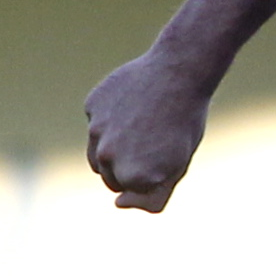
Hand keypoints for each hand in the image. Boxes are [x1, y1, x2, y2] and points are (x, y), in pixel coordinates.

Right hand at [84, 49, 214, 212]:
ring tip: (143, 126)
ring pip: (97, 153)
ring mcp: (96, 130)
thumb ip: (153, 196)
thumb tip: (118, 204)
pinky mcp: (91, 106)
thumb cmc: (184, 123)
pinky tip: (134, 103)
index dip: (149, 175)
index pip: (126, 191)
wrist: (180, 71)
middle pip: (108, 176)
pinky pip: (97, 121)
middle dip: (127, 166)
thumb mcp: (179, 165)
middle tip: (155, 141)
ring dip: (114, 147)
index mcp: (132, 176)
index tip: (167, 155)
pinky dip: (112, 117)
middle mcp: (108, 156)